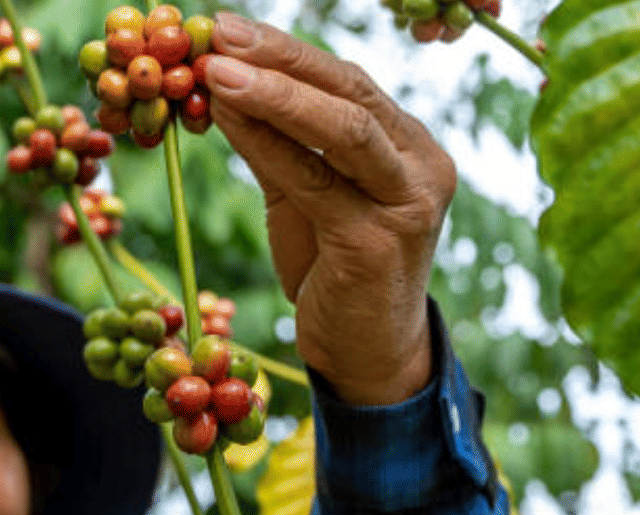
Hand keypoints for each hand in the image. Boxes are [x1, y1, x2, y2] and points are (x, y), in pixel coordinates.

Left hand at [203, 13, 455, 405]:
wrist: (367, 356)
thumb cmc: (337, 272)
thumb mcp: (310, 199)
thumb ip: (281, 146)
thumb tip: (221, 85)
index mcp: (412, 149)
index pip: (350, 83)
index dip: (288, 51)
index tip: (229, 28)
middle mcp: (423, 168)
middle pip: (351, 93)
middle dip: (281, 58)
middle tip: (220, 35)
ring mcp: (407, 205)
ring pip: (343, 130)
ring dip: (275, 94)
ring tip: (216, 71)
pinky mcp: (378, 244)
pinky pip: (314, 181)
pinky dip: (266, 145)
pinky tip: (228, 121)